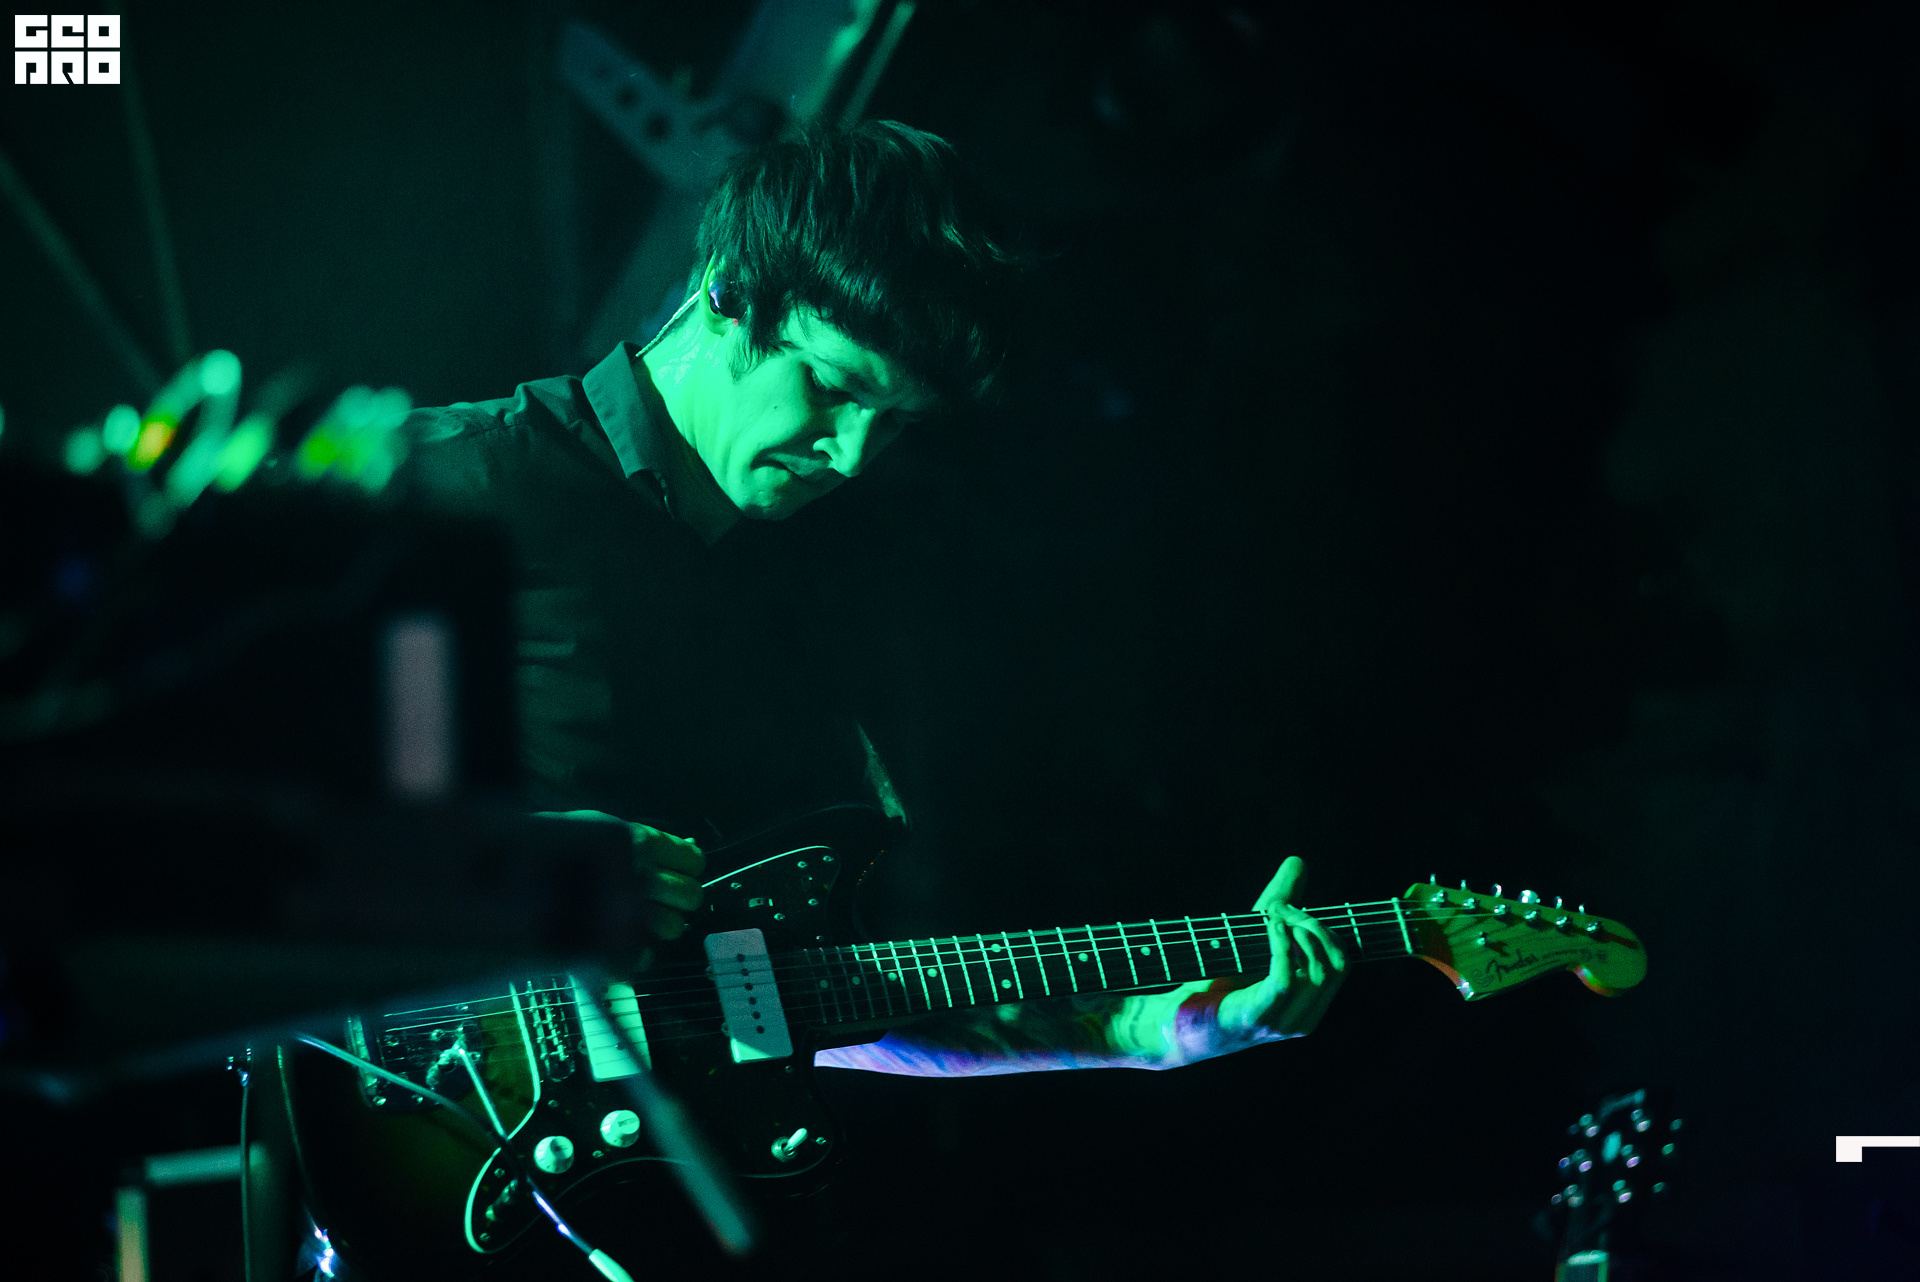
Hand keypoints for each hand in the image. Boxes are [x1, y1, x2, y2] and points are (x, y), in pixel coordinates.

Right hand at [534, 810, 705, 942]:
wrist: (497, 879)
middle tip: (655, 901)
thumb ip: (643, 843)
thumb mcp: (597, 830)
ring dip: (657, 926)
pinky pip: (645, 955)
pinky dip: (635, 953)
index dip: (687, 869)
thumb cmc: (548, 853)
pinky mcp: (612, 942)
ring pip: (674, 927)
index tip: (676, 874)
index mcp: (635, 839)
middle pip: (690, 896)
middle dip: (676, 901)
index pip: (692, 860)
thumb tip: (692, 851)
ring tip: (630, 919)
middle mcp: (636, 872)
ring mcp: (625, 908)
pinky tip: (615, 940)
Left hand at [1219, 855, 1345, 1039]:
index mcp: (1310, 1006)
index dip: (1325, 930)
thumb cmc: (1217, 978)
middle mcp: (1303, 1019)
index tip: (1291, 909)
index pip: (1343, 963)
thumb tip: (1297, 861)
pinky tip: (1268, 926)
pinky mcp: (1257, 1018)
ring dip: (1296, 931)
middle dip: (1314, 926)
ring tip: (1270, 914)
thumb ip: (1281, 903)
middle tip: (1281, 908)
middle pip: (1336, 964)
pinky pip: (1286, 978)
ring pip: (1317, 971)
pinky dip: (1281, 945)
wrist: (1177, 1019)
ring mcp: (1283, 1024)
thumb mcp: (1255, 936)